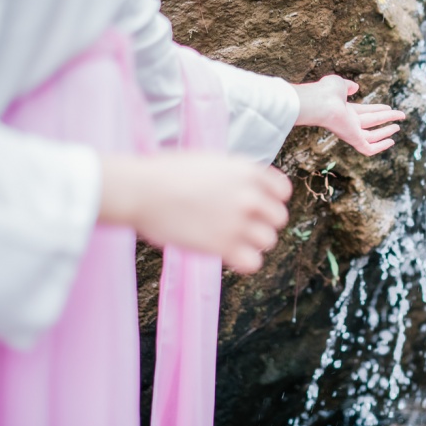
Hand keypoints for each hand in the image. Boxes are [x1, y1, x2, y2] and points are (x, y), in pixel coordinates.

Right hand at [98, 153, 291, 272]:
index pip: (283, 191)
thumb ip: (236, 176)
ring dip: (252, 243)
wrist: (142, 190)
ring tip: (230, 240)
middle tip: (239, 226)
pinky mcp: (224, 246)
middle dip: (262, 223)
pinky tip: (228, 256)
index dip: (271, 200)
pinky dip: (244, 262)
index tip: (256, 207)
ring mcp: (238, 222)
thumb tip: (247, 189)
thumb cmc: (167, 173)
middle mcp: (249, 196)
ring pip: (268, 241)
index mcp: (248, 171)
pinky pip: (253, 263)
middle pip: (279, 219)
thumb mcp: (211, 162)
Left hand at [292, 76, 405, 155]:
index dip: (378, 109)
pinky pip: (369, 148)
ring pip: (372, 135)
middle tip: (401, 115)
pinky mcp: (353, 140)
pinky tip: (391, 141)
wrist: (319, 103)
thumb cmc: (326, 91)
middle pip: (372, 121)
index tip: (388, 107)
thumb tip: (355, 86)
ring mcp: (351, 132)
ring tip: (398, 126)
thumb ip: (348, 85)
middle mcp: (349, 122)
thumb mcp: (339, 84)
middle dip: (386, 117)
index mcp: (345, 110)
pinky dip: (380, 147)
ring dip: (386, 131)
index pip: (365, 111)